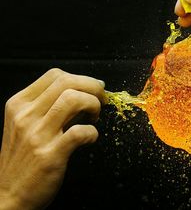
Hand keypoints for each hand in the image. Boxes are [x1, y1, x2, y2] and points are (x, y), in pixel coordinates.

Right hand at [0, 68, 104, 209]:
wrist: (9, 195)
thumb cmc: (24, 157)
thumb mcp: (27, 124)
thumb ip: (51, 107)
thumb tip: (87, 90)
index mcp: (19, 104)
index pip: (55, 75)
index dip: (81, 79)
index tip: (93, 90)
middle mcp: (25, 115)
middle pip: (67, 82)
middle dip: (92, 87)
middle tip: (101, 100)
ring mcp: (36, 135)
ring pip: (73, 99)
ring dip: (94, 105)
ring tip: (94, 117)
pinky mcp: (50, 155)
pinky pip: (80, 132)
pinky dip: (93, 133)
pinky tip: (90, 138)